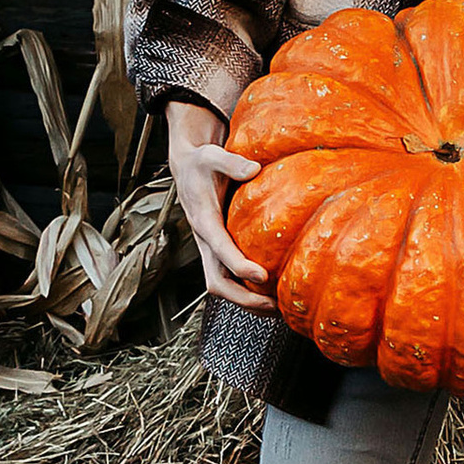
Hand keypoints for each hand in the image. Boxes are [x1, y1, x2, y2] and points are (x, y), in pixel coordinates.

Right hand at [167, 100, 275, 311]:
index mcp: (203, 219)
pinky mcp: (217, 251)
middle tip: (273, 305)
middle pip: (217, 281)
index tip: (261, 276)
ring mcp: (209, 249)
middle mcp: (204, 240)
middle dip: (243, 298)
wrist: (187, 168)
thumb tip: (254, 169)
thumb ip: (231, 162)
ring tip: (277, 309)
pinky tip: (271, 294)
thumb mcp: (212, 155)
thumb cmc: (201, 162)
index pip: (219, 249)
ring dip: (247, 301)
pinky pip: (229, 278)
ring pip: (222, 286)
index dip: (238, 265)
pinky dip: (247, 291)